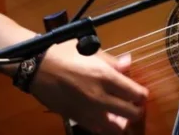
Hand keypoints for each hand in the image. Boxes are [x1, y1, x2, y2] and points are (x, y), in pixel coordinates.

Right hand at [29, 40, 147, 133]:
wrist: (36, 67)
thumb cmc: (64, 53)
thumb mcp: (91, 51)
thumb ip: (112, 61)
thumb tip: (128, 64)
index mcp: (106, 77)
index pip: (136, 94)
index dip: (142, 95)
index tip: (140, 93)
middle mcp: (99, 97)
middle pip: (131, 114)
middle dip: (137, 111)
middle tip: (135, 105)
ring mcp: (87, 111)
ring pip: (115, 128)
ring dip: (122, 123)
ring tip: (122, 116)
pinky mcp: (76, 118)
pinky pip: (97, 129)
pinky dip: (105, 127)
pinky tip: (105, 119)